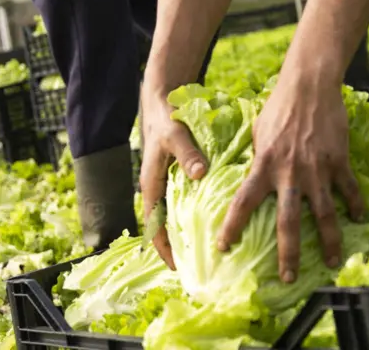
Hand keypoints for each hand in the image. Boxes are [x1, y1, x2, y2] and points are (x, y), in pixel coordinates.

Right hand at [139, 85, 208, 269]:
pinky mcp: (182, 174)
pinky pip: (189, 198)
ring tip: (210, 248)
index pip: (154, 225)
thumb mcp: (176, 135)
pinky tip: (217, 217)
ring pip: (178, 213)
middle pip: (167, 224)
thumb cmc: (167, 119)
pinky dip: (198, 211)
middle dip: (179, 245)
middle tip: (200, 265)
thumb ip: (188, 153)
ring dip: (189, 230)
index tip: (177, 267)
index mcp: (151, 184)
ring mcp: (170, 182)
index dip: (163, 247)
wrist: (164, 100)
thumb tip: (199, 174)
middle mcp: (159, 187)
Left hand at [218, 76, 363, 282]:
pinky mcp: (338, 160)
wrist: (310, 85)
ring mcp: (317, 169)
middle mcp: (290, 173)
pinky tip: (359, 219)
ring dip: (329, 241)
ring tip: (334, 262)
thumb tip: (253, 177)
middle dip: (288, 253)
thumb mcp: (259, 133)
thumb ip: (259, 159)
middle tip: (287, 277)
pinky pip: (349, 190)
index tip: (223, 248)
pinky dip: (355, 206)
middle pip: (288, 222)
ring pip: (324, 214)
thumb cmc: (279, 106)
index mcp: (264, 165)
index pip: (243, 202)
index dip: (232, 227)